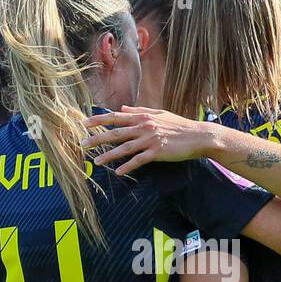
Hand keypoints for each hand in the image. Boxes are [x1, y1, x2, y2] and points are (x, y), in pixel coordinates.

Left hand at [83, 107, 213, 175]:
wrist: (198, 136)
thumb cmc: (179, 125)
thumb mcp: (159, 113)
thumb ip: (139, 111)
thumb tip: (122, 108)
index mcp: (143, 117)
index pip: (116, 117)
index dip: (99, 120)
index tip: (84, 124)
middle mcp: (144, 127)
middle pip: (115, 133)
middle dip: (97, 138)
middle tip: (82, 144)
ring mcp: (150, 139)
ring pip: (124, 147)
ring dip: (109, 155)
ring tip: (96, 162)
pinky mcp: (157, 152)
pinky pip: (139, 160)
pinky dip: (128, 166)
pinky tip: (119, 172)